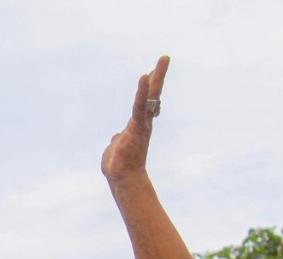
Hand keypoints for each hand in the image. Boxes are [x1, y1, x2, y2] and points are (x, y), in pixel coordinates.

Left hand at [101, 56, 169, 185]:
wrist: (122, 177)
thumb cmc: (119, 165)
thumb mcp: (117, 146)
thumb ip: (118, 139)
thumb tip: (117, 137)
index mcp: (137, 124)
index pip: (144, 102)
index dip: (147, 87)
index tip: (151, 72)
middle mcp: (142, 121)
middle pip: (152, 94)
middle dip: (158, 76)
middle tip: (165, 58)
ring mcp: (141, 123)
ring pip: (150, 96)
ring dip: (156, 77)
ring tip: (162, 61)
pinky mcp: (136, 126)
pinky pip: (139, 105)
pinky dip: (141, 91)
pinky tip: (144, 77)